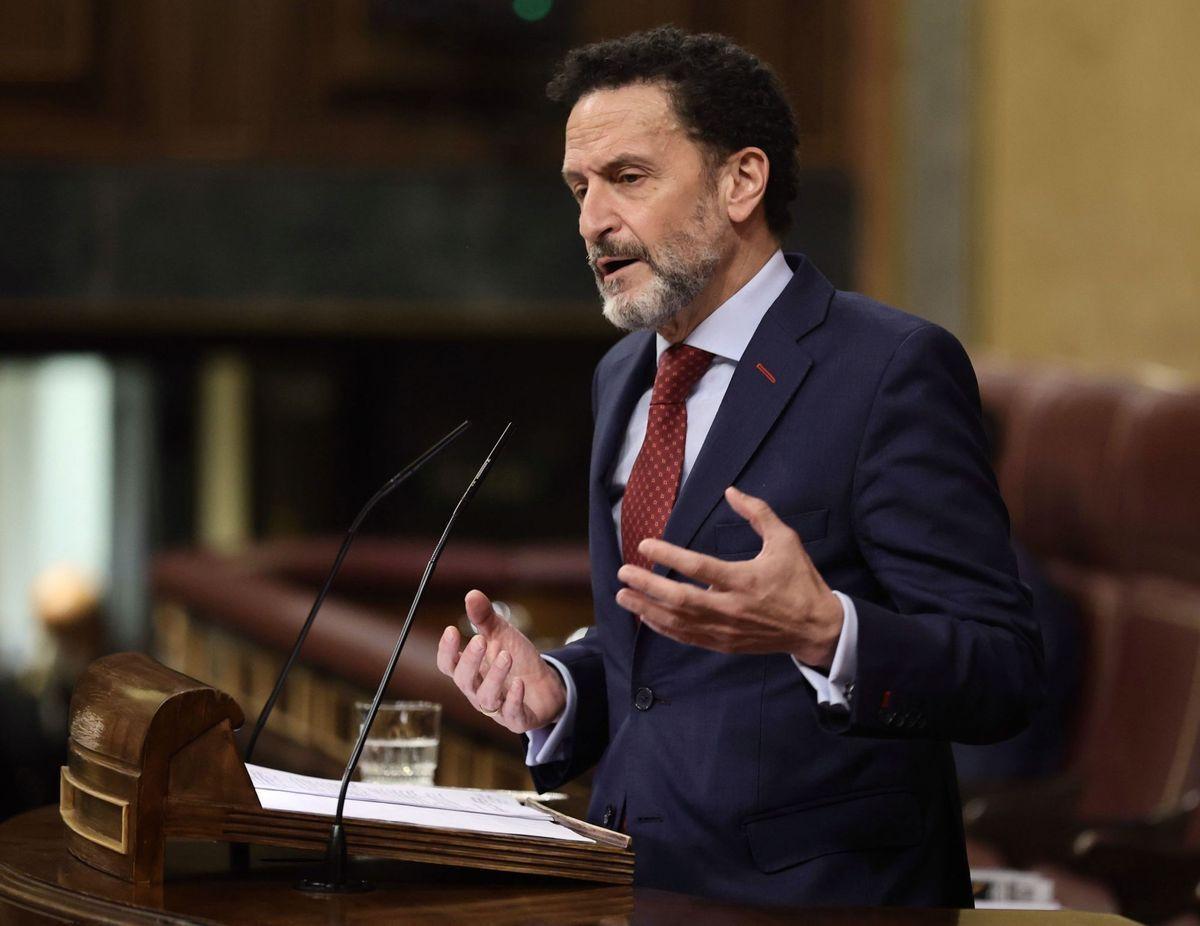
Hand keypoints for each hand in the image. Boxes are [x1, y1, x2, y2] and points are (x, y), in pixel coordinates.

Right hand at [436, 589, 565, 732]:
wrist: (547, 684)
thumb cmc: (518, 660)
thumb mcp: (502, 635)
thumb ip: (485, 618)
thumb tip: (471, 594)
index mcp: (470, 671)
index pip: (448, 665)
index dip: (446, 650)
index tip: (451, 629)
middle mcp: (477, 691)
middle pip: (464, 680)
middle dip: (470, 661)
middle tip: (480, 641)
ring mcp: (496, 708)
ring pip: (486, 697)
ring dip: (494, 676)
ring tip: (506, 656)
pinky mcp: (517, 719)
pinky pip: (511, 714)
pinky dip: (513, 699)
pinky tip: (520, 683)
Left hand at [615, 486, 843, 667]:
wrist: (815, 628)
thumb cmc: (799, 581)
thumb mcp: (786, 540)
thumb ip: (758, 513)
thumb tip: (731, 491)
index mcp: (745, 580)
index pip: (699, 567)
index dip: (669, 556)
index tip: (644, 545)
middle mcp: (731, 608)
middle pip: (680, 599)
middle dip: (647, 586)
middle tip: (623, 573)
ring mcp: (725, 630)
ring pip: (678, 622)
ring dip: (647, 609)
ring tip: (623, 596)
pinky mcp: (723, 643)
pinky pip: (686, 637)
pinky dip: (663, 628)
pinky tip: (646, 617)